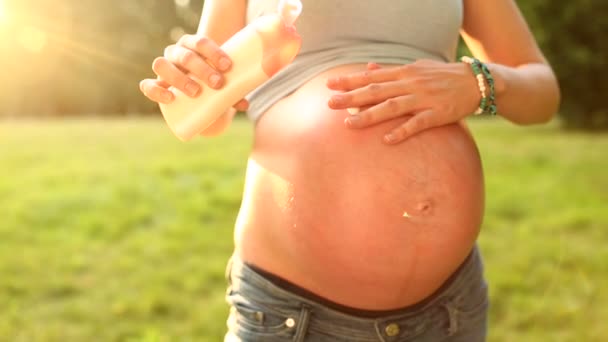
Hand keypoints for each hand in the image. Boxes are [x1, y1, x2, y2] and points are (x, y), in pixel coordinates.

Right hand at [139, 34, 247, 110]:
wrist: (195, 89)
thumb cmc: (211, 81)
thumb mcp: (222, 83)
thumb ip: (233, 92)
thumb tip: (245, 105)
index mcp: (192, 45)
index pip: (200, 42)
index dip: (213, 52)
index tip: (227, 66)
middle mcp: (175, 53)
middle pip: (184, 55)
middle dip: (202, 69)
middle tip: (218, 83)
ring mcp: (164, 68)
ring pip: (162, 65)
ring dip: (179, 78)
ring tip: (196, 92)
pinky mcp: (155, 84)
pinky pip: (147, 85)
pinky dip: (156, 91)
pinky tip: (170, 98)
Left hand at [326, 60, 480, 143]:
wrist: (476, 81)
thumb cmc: (442, 76)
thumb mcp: (417, 68)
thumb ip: (392, 71)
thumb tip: (368, 69)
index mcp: (405, 73)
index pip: (372, 77)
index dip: (350, 80)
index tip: (329, 85)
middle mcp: (411, 84)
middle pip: (377, 91)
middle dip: (352, 97)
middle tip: (330, 104)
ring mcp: (424, 99)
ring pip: (392, 107)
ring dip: (369, 116)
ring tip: (348, 124)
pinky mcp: (438, 114)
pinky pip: (417, 124)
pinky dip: (402, 131)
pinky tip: (387, 140)